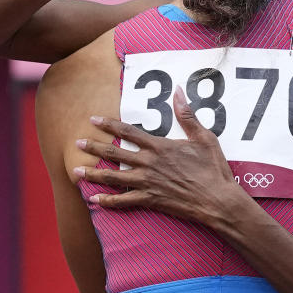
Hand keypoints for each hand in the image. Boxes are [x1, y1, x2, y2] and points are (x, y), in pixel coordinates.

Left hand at [73, 87, 248, 226]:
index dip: (109, 125)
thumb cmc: (213, 169)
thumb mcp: (204, 137)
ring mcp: (148, 183)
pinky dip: (108, 201)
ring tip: (75, 170)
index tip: (93, 119)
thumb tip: (178, 91)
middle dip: (94, 147)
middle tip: (77, 142)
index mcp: (160, 147)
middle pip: (115, 153)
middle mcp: (149, 164)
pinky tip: (94, 200)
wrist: (217, 200)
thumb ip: (187, 115)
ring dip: (93, 173)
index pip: (128, 132)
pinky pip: (124, 201)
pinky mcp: (151, 200)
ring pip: (114, 177)